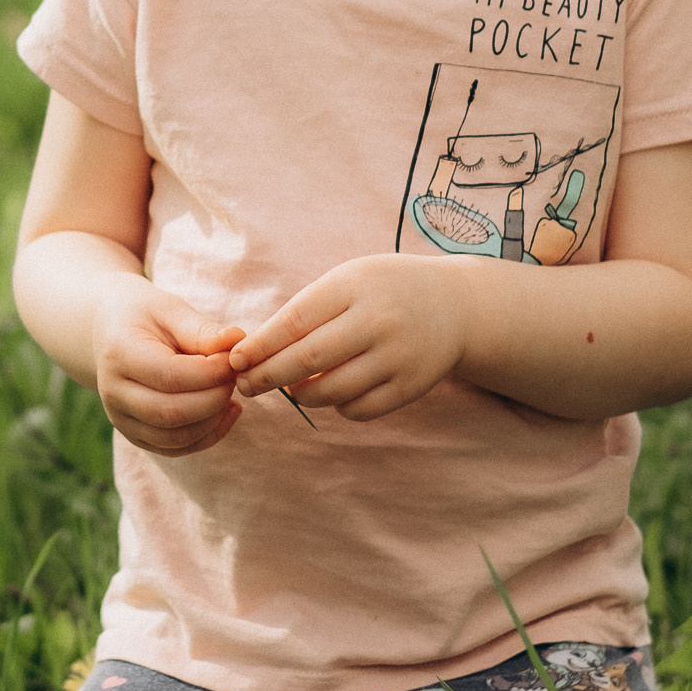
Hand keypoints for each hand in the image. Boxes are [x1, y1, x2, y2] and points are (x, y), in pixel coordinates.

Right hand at [91, 278, 247, 456]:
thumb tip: (237, 341)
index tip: (233, 358)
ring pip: (176, 438)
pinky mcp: (135, 436)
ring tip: (229, 391)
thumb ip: (201, 329)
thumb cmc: (144, 317)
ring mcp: (121, 420)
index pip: (170, 376)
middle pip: (172, 413)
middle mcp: (113, 393)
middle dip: (215, 398)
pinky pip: (176, 449)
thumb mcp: (169, 309)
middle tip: (235, 376)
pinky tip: (226, 411)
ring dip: (214, 419)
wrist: (109, 334)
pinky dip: (208, 436)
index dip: (211, 372)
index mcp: (119, 354)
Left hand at [228, 254, 470, 421]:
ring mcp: (398, 357)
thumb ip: (307, 310)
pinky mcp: (412, 387)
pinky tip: (334, 392)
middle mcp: (378, 321)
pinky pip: (358, 410)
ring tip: (292, 387)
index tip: (235, 360)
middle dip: (268, 377)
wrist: (456, 305)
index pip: (295, 321)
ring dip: (301, 394)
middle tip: (246, 385)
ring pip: (330, 391)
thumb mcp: (348, 281)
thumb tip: (256, 352)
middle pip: (308, 360)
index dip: (261, 345)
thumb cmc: (383, 291)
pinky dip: (337, 406)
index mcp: (355, 287)